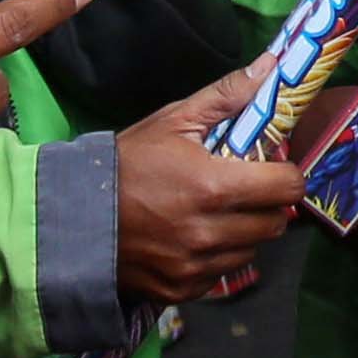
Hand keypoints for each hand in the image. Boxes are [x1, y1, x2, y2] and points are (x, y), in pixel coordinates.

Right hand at [112, 62, 308, 304]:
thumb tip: (270, 67)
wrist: (70, 213)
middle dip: (269, 204)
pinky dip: (216, 259)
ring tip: (216, 214)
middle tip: (246, 190)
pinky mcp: (179, 290)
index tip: (273, 168)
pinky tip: (193, 239)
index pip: (287, 187)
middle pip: (274, 224)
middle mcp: (208, 232)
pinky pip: (219, 276)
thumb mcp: (173, 121)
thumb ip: (226, 96)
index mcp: (213, 186)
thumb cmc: (126, 162)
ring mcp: (193, 266)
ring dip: (244, 233)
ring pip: (250, 252)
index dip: (287, 174)